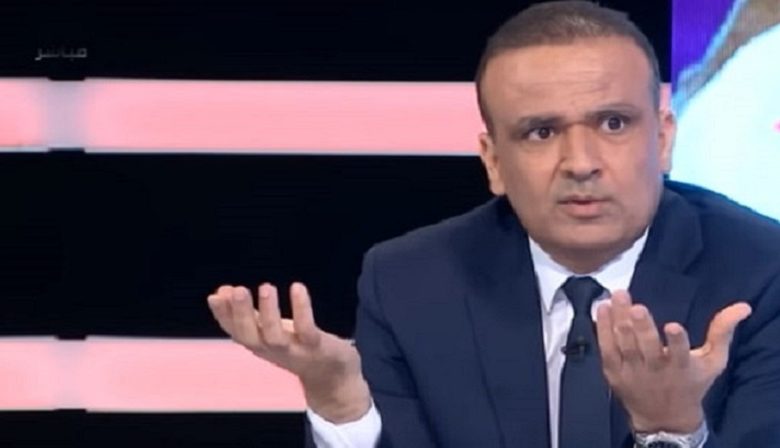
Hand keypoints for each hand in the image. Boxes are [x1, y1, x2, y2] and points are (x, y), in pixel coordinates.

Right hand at [207, 282, 370, 422]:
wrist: (332, 376)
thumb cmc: (295, 347)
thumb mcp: (268, 330)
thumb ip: (247, 313)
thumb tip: (221, 290)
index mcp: (258, 344)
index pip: (235, 332)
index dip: (223, 316)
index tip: (215, 296)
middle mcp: (272, 350)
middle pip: (250, 336)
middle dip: (241, 314)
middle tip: (237, 290)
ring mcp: (294, 350)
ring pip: (275, 336)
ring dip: (268, 312)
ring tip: (265, 287)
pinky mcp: (316, 346)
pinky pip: (307, 329)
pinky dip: (301, 309)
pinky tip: (297, 287)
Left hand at [596, 290, 751, 432]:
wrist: (664, 418)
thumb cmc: (691, 382)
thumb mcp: (712, 361)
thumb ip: (723, 333)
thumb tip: (742, 307)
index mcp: (681, 368)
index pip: (679, 354)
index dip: (676, 341)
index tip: (673, 326)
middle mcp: (655, 370)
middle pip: (646, 347)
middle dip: (642, 327)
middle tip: (636, 307)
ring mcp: (632, 372)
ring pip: (624, 346)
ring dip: (618, 321)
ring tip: (615, 298)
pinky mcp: (614, 373)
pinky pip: (607, 350)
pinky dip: (603, 330)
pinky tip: (602, 309)